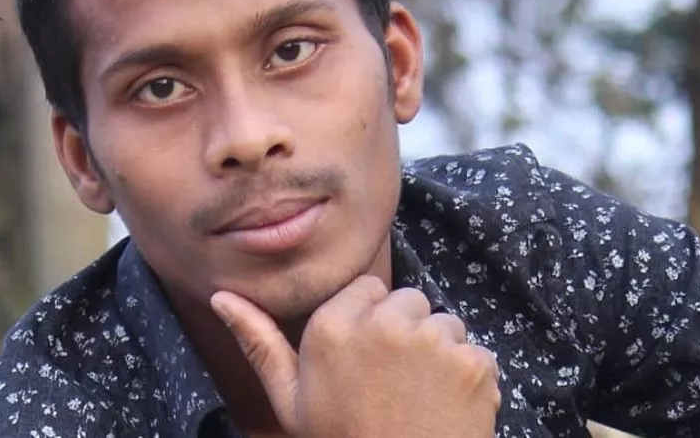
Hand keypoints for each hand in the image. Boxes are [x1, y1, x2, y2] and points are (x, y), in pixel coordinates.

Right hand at [210, 275, 501, 437]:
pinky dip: (469, 379)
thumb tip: (221, 297)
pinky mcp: (473, 362)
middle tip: (394, 384)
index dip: (370, 322)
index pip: (368, 289)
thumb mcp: (290, 399)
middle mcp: (384, 322)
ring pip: (446, 325)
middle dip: (407, 332)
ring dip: (440, 354)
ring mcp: (434, 340)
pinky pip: (478, 353)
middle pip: (409, 300)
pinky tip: (447, 410)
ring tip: (420, 399)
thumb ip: (259, 342)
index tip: (366, 361)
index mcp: (333, 327)